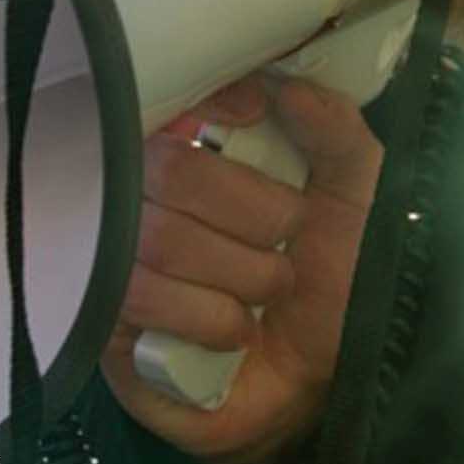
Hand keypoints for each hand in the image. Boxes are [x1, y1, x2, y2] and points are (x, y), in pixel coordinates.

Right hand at [101, 75, 381, 463]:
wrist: (322, 378)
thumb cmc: (335, 273)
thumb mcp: (357, 193)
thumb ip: (334, 131)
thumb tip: (290, 84)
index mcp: (204, 152)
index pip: (174, 101)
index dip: (209, 103)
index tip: (255, 115)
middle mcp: (149, 198)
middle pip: (167, 169)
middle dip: (250, 209)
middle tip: (287, 239)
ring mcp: (119, 260)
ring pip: (154, 238)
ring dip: (237, 271)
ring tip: (268, 292)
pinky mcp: (106, 324)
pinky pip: (137, 300)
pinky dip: (207, 316)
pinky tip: (235, 332)